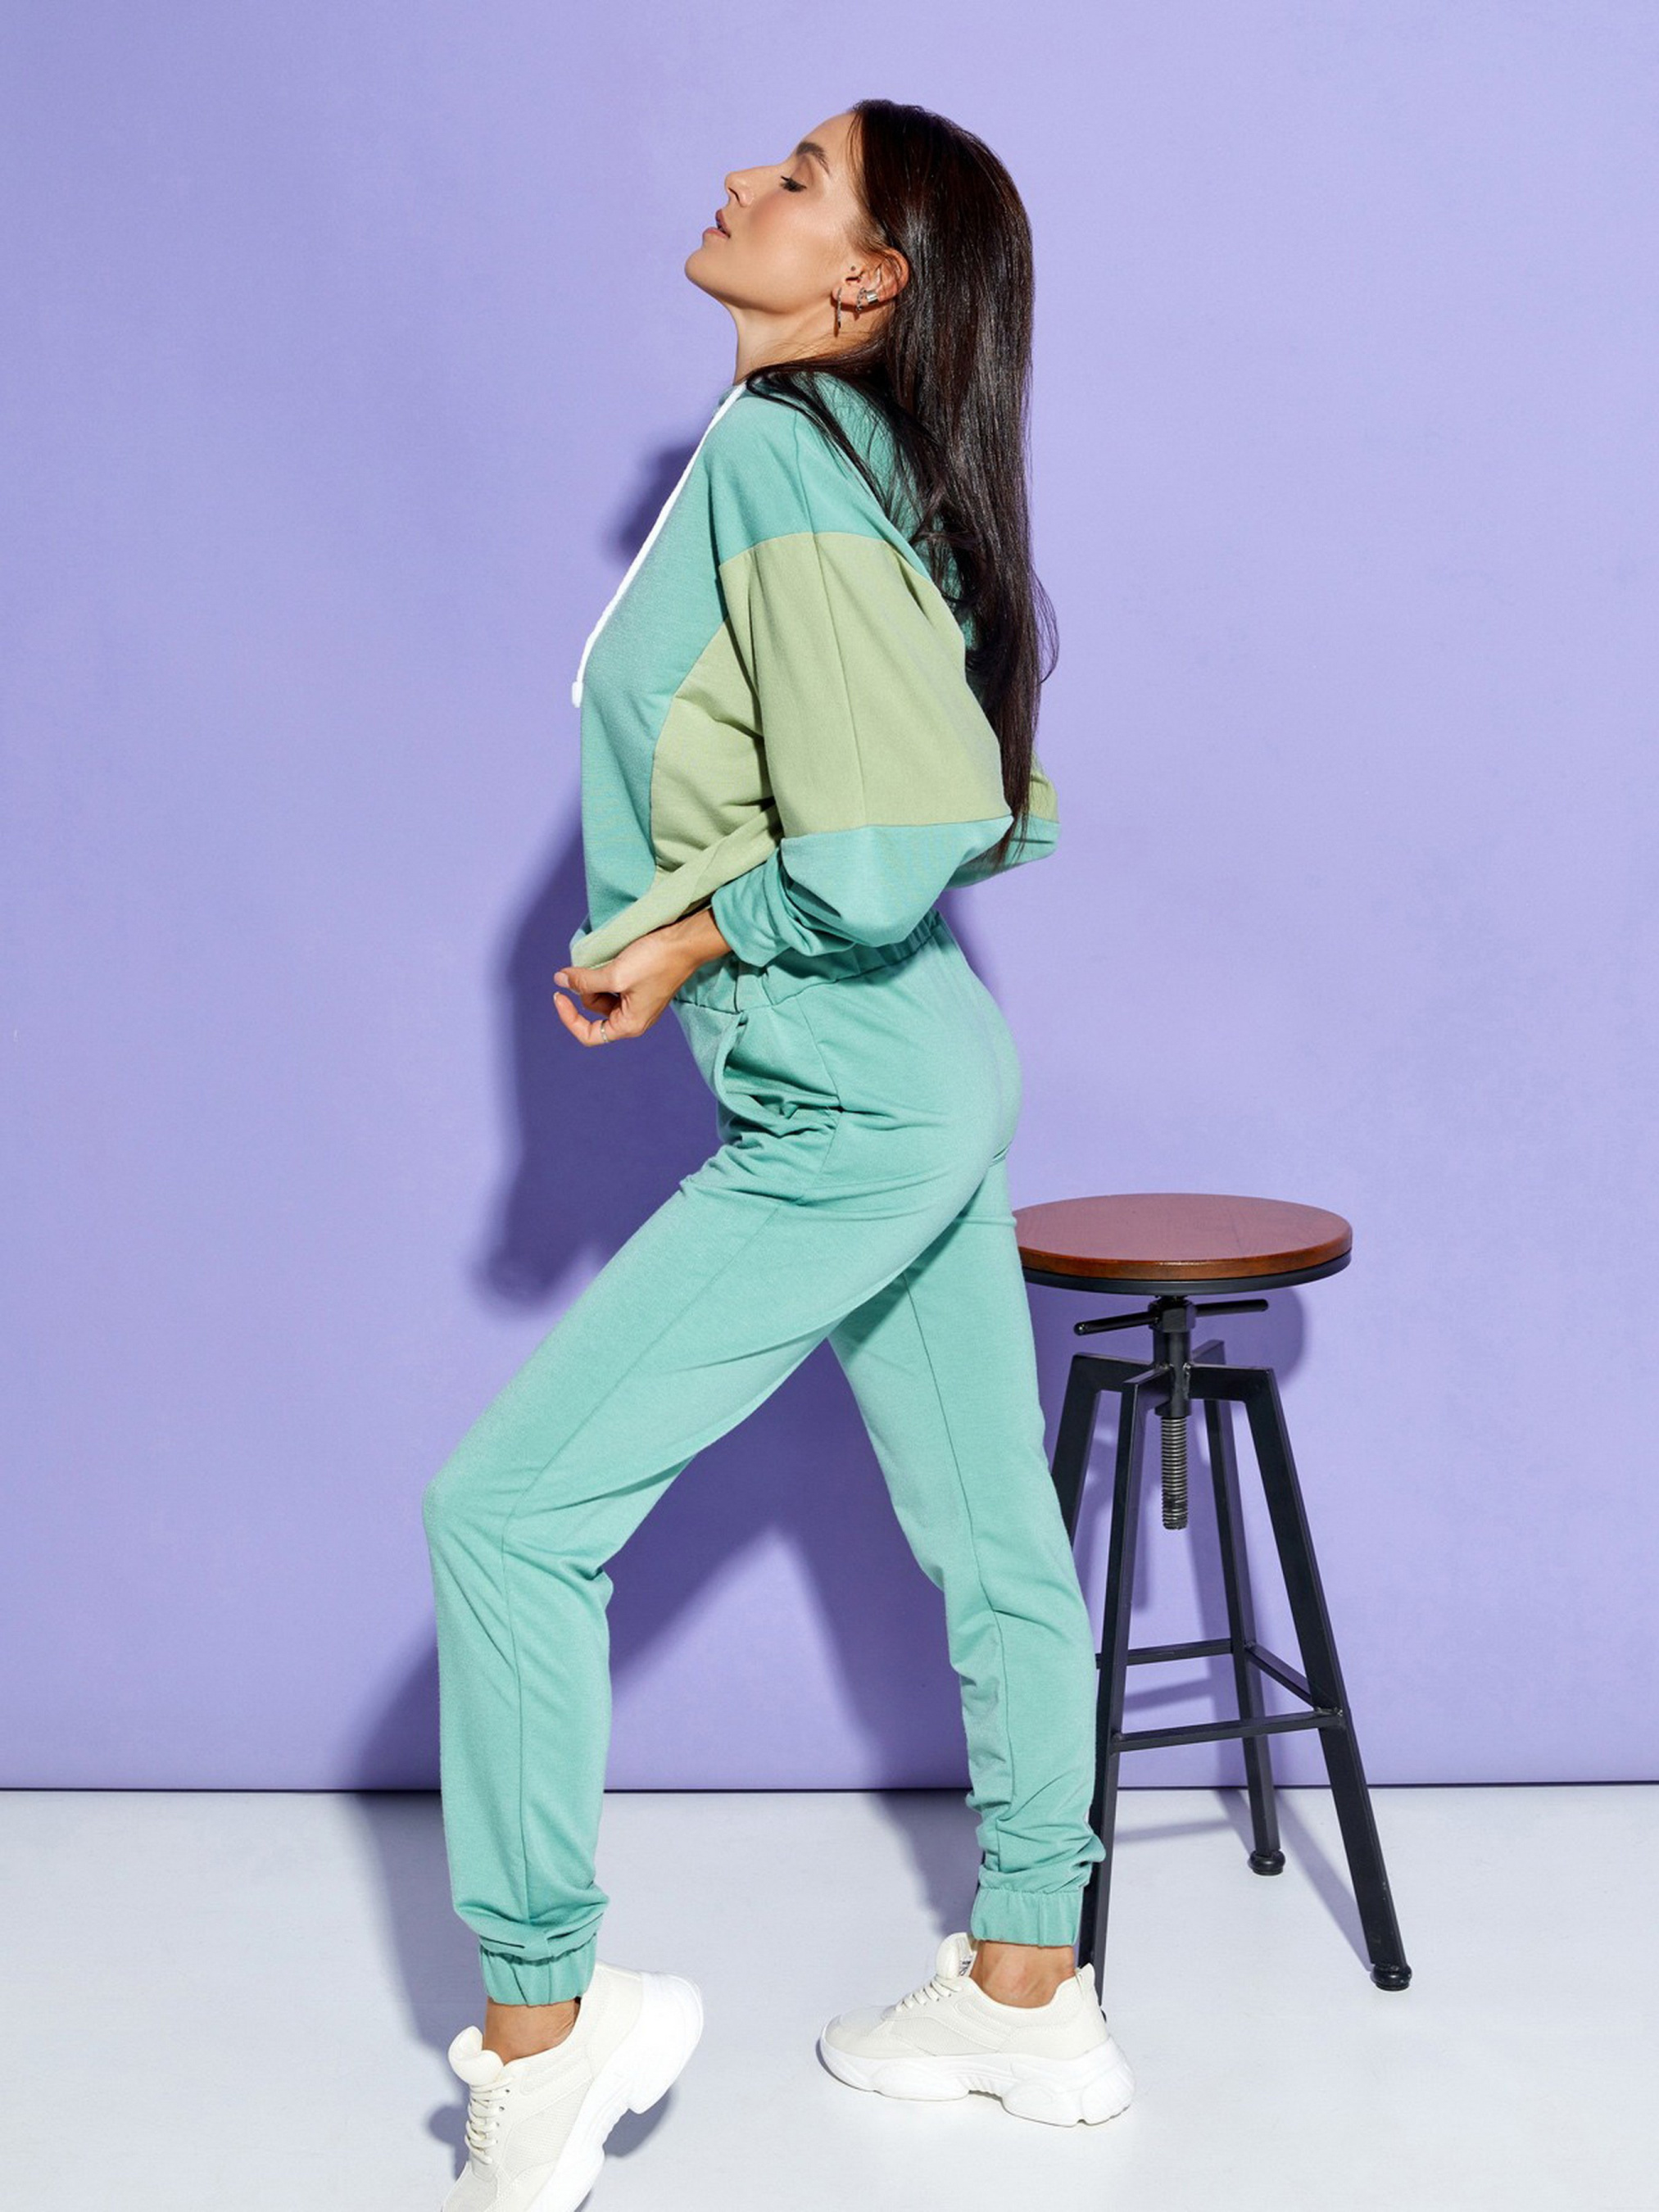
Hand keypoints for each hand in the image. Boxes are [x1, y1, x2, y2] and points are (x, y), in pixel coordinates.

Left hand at [553, 906, 730, 1045]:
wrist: (684, 943)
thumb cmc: (655, 962)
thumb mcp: (615, 974)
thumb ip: (584, 981)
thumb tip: (560, 980)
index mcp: (629, 1025)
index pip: (588, 1034)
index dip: (569, 1018)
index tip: (558, 995)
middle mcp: (633, 1019)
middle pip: (594, 1012)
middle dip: (586, 990)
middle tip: (592, 968)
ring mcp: (637, 1004)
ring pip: (601, 997)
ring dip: (596, 980)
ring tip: (608, 962)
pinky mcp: (639, 989)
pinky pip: (613, 987)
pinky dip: (606, 975)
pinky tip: (614, 960)